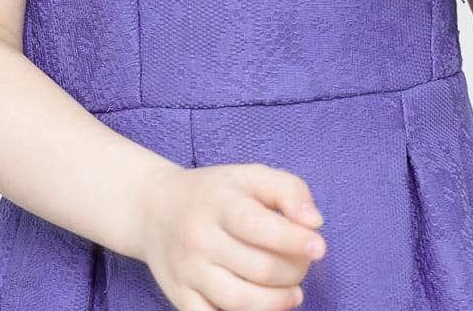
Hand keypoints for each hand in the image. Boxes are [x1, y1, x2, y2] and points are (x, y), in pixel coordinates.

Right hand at [136, 161, 325, 310]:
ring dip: (277, 302)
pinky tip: (262, 307)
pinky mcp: (179, 297)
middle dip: (293, 271)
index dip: (294, 240)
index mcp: (218, 202)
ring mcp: (187, 271)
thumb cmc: (214, 193)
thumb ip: (288, 190)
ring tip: (293, 293)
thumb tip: (314, 222)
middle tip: (303, 265)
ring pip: (240, 301)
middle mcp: (199, 237)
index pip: (259, 226)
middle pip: (258, 268)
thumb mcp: (249, 176)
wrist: (153, 209)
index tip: (319, 247)